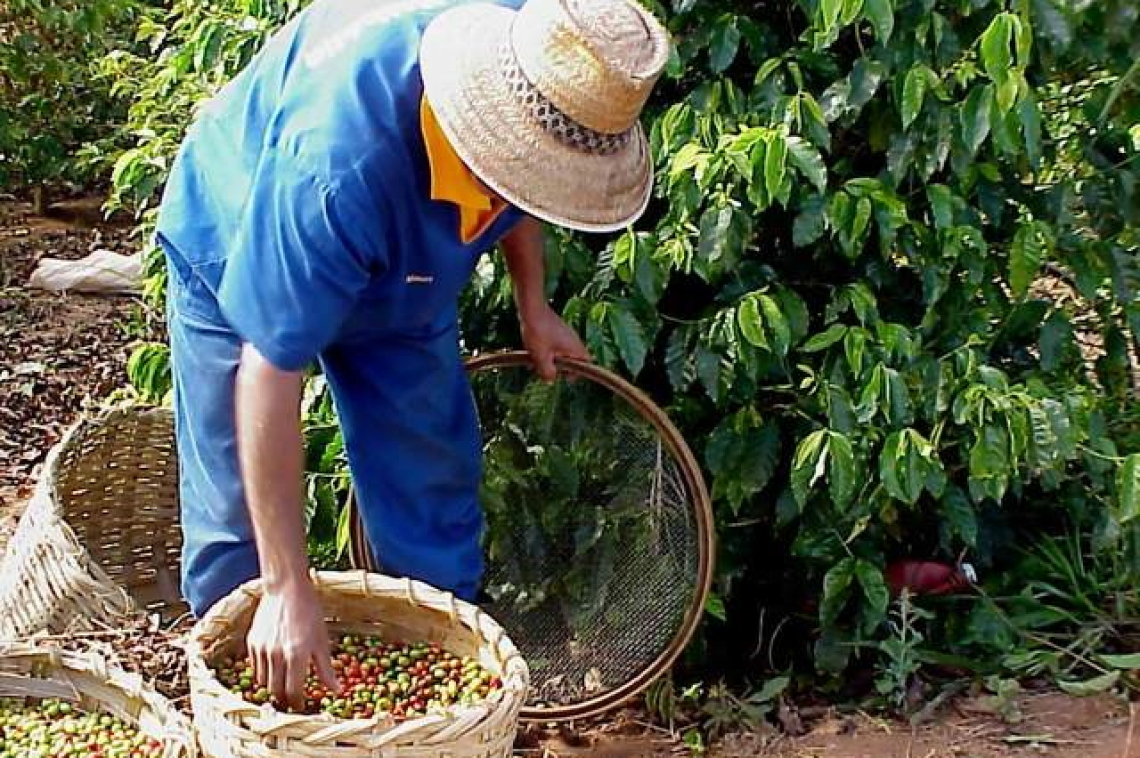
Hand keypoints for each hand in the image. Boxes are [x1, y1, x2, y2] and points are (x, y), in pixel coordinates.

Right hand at [247, 579, 339, 710]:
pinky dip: (264, 673)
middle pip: (276, 690)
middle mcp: (277, 655)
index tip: (302, 705)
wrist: (286, 589)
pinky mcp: (251, 643)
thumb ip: (326, 669)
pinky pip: (255, 668)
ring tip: (283, 683)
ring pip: (263, 682)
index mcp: (297, 655)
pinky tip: (274, 667)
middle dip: (284, 698)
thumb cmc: (310, 613)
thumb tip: (337, 691)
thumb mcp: (322, 641)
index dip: (297, 702)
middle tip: (292, 697)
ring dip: (273, 686)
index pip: (293, 691)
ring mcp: (262, 649)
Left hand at [520, 304, 590, 381]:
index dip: (577, 373)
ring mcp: (565, 333)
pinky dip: (547, 351)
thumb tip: (550, 380)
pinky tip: (533, 353)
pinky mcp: (557, 329)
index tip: (564, 377)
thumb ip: (547, 372)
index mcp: (575, 348)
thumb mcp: (541, 357)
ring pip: (562, 352)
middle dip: (560, 368)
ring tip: (536, 363)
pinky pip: (555, 344)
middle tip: (546, 371)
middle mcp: (574, 340)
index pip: (586, 364)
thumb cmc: (538, 332)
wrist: (531, 309)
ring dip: (551, 360)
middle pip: (573, 360)